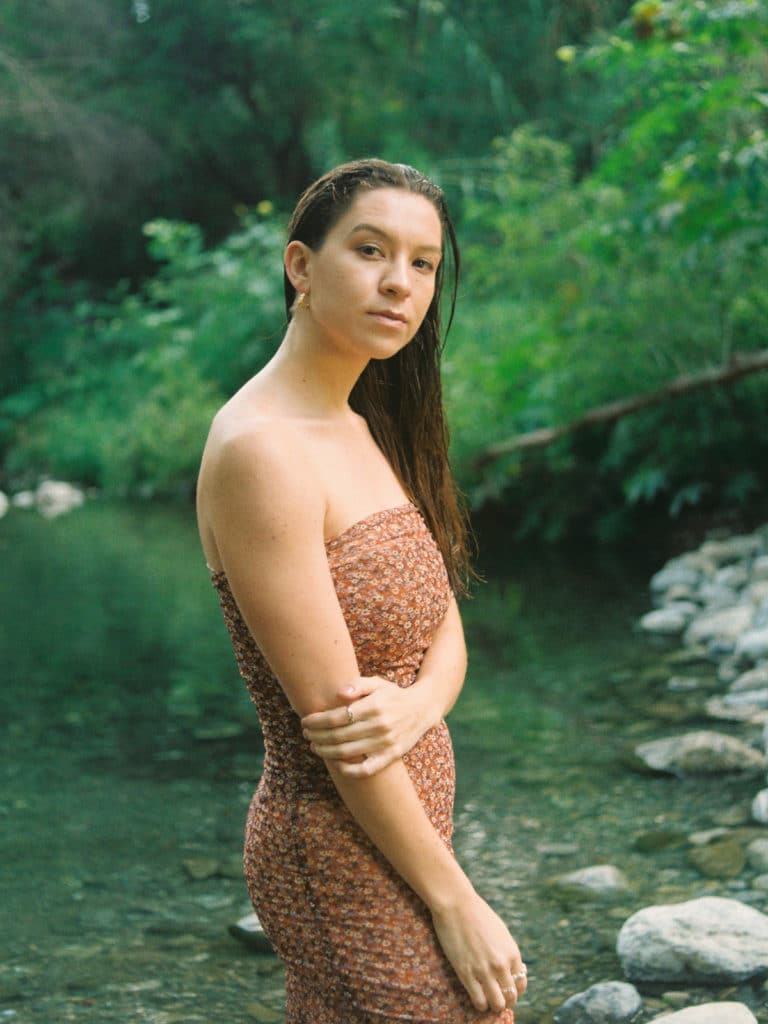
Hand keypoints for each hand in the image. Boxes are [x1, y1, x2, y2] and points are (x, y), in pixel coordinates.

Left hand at [301, 675, 434, 776]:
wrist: (422, 709)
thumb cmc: (392, 695)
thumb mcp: (377, 683)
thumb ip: (357, 685)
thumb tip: (339, 694)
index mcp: (374, 706)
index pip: (337, 717)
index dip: (317, 721)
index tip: (306, 721)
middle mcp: (380, 725)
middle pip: (339, 736)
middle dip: (317, 736)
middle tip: (306, 733)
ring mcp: (386, 743)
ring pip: (348, 753)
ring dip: (326, 751)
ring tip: (315, 746)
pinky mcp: (391, 756)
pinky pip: (367, 770)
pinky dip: (349, 770)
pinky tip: (336, 764)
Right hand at [431, 893, 526, 1013]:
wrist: (456, 904)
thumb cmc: (478, 915)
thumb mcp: (501, 932)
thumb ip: (507, 952)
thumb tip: (511, 970)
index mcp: (512, 953)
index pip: (521, 985)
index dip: (515, 991)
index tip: (506, 989)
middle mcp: (501, 965)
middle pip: (510, 997)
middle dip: (505, 1000)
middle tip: (497, 997)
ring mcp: (483, 970)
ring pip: (497, 1004)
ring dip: (493, 1005)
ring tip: (488, 1000)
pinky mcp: (466, 973)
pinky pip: (479, 1001)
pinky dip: (480, 1005)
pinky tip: (478, 999)